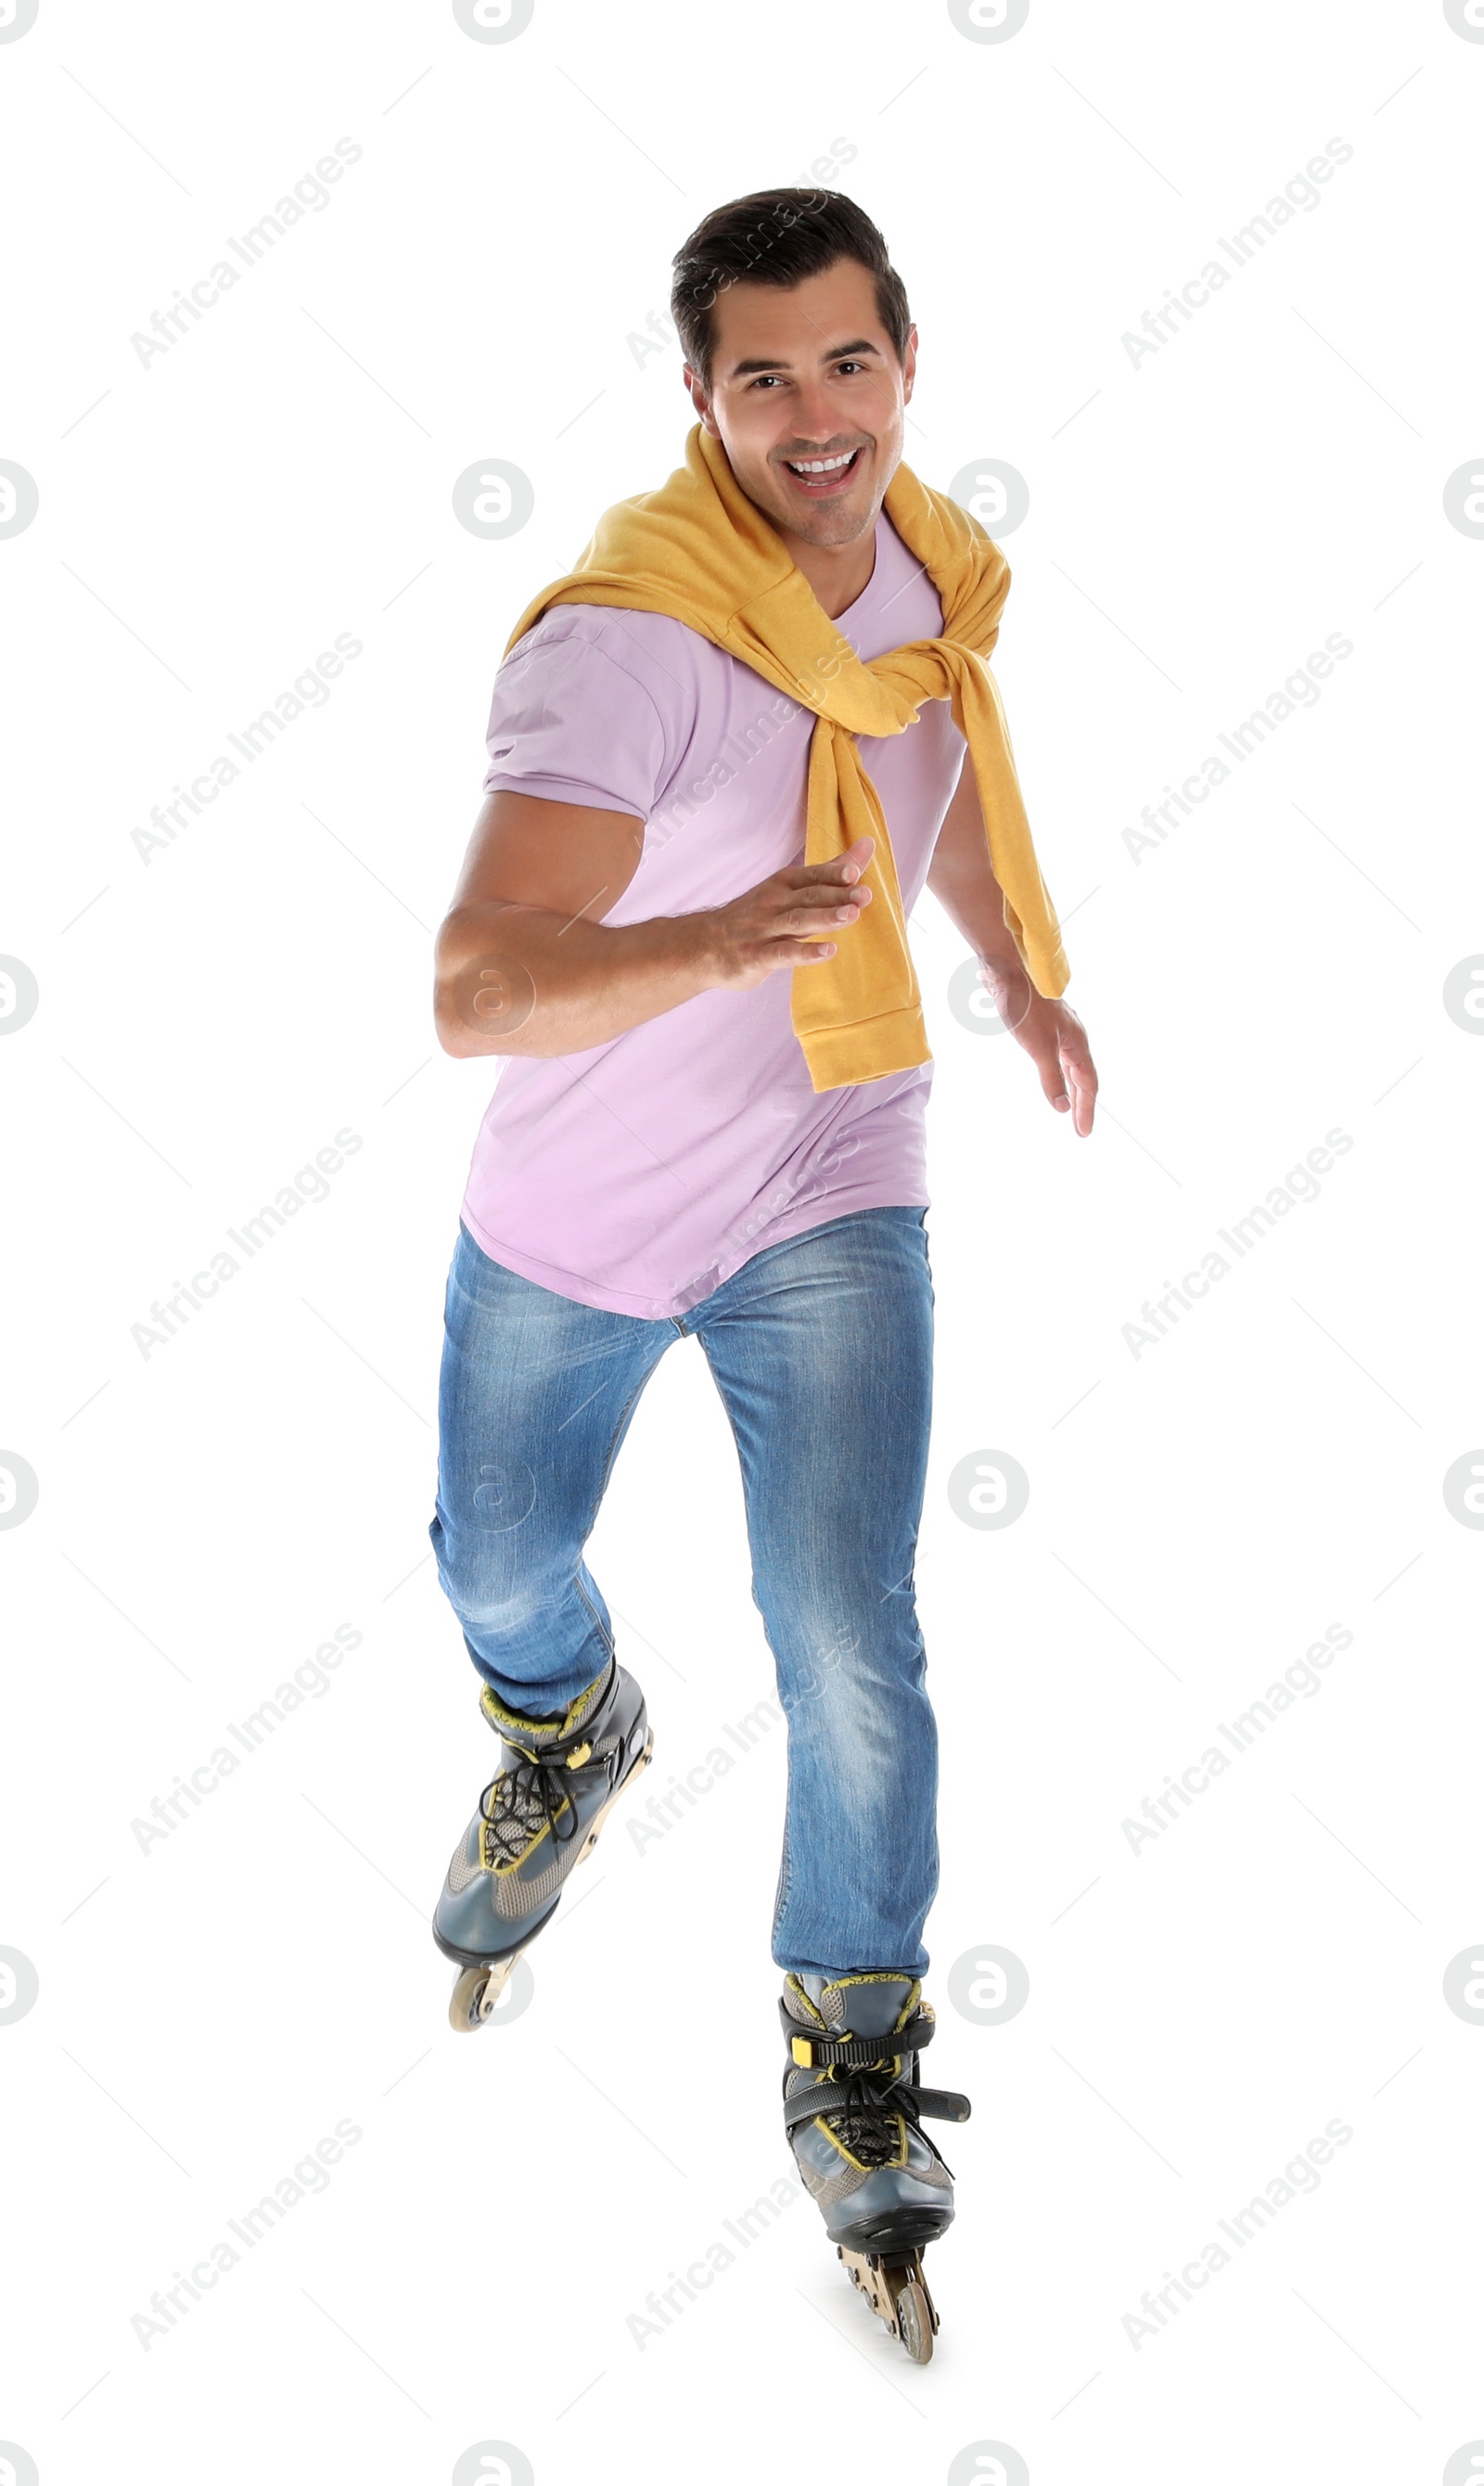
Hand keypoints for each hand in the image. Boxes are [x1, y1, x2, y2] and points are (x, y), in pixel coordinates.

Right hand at [700, 837, 875, 991]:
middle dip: (837, 895)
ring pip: (798, 921)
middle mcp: (773, 903)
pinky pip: (784, 954)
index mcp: (783, 884)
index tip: (856, 871)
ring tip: (851, 915)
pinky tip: (828, 951)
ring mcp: (764, 930)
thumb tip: (868, 845)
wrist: (705, 945)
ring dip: (825, 918)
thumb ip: (831, 871)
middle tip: (864, 895)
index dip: (833, 873)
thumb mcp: (789, 889)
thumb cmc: (757, 916)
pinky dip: (806, 953)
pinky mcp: (757, 957)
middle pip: (809, 897)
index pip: (812, 875)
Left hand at [979, 962, 1097, 1134]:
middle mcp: (1073, 1038)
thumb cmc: (1025, 1007)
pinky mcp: (1045, 1027)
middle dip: (1081, 1103)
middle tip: (1080, 1129)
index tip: (1083, 1132)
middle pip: (1081, 1078)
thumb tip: (1061, 1107)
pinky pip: (1058, 1058)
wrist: (1007, 974)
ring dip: (1070, 1089)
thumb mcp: (1039, 1049)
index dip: (1086, 1109)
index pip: (1088, 1084)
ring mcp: (1060, 1032)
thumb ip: (1051, 1079)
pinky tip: (1054, 1077)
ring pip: (1069, 1067)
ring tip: (1069, 1109)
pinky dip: (1058, 1074)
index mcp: (1077, 1043)